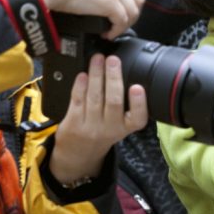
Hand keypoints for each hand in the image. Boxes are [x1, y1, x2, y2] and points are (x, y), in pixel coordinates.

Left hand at [49, 54, 148, 184]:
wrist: (79, 154)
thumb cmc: (102, 133)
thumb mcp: (119, 126)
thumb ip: (125, 105)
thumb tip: (122, 71)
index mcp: (126, 128)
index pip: (137, 118)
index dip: (139, 102)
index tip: (138, 87)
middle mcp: (110, 129)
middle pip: (113, 101)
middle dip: (113, 78)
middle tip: (113, 60)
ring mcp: (91, 127)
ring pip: (94, 97)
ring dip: (96, 75)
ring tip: (97, 59)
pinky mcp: (73, 124)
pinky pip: (77, 101)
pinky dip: (80, 86)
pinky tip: (83, 74)